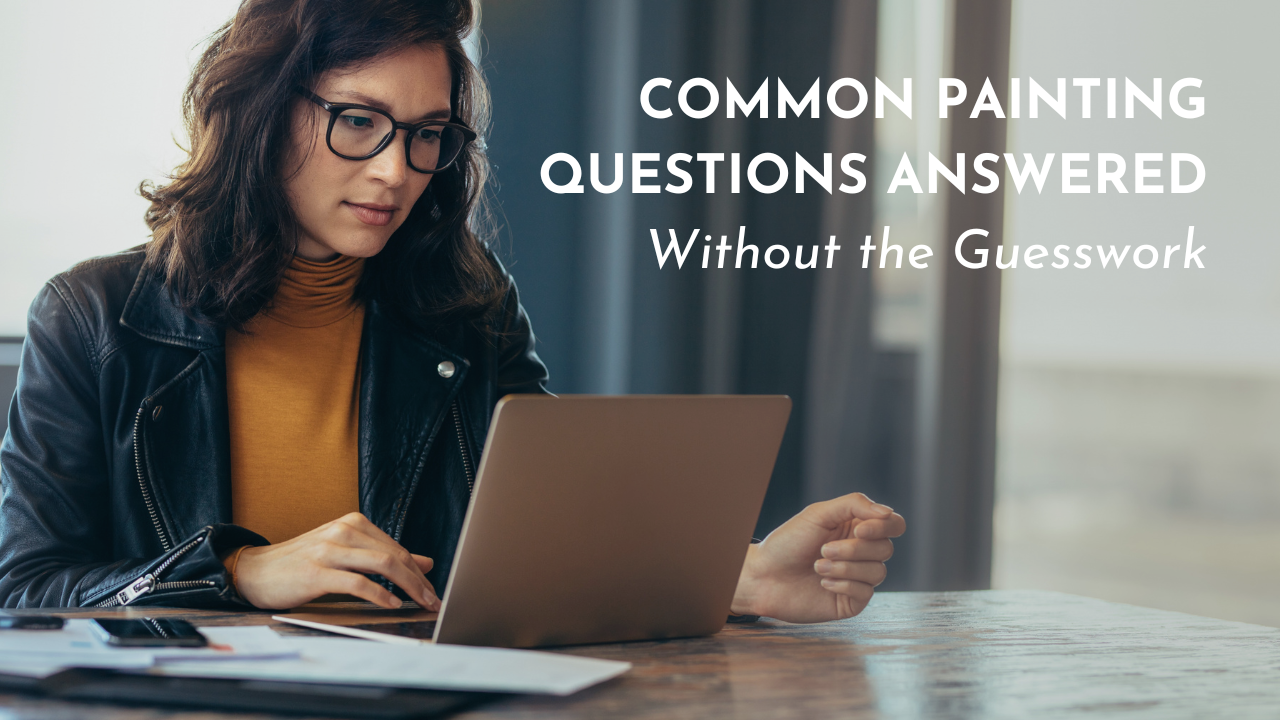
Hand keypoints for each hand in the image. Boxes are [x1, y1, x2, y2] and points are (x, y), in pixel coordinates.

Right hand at [230, 512, 440, 610]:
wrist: (254, 570)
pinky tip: (391, 604)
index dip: (419, 571)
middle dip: (419, 581)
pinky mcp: (316, 572)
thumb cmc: (302, 563)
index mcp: (353, 523)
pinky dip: (379, 594)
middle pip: (395, 555)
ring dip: (408, 587)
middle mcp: (344, 531)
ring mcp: (329, 550)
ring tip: (420, 603)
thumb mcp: (346, 553)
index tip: (432, 590)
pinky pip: (357, 583)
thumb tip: (425, 562)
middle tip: (434, 600)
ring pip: (382, 565)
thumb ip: (383, 556)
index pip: (397, 548)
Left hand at [730, 492, 904, 622]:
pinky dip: (844, 584)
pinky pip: (866, 592)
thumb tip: (888, 513)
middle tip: (824, 549)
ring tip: (817, 566)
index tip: (859, 530)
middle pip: (886, 548)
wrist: (764, 576)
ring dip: (845, 567)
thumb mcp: (819, 514)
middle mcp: (862, 553)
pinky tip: (823, 582)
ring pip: (878, 571)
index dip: (884, 527)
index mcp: (857, 528)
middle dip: (854, 549)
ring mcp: (858, 578)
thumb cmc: (788, 542)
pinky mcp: (851, 601)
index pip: (893, 524)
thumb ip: (855, 505)